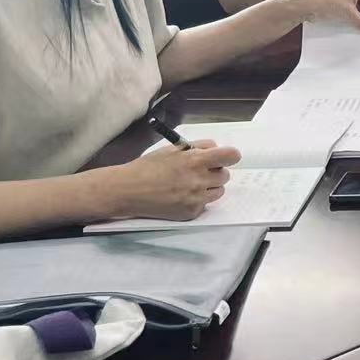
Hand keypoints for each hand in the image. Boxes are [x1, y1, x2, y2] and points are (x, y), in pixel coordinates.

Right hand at [106, 140, 240, 220]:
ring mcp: (196, 198)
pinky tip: (180, 196)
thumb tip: (216, 149)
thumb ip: (197, 147)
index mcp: (195, 160)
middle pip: (225, 175)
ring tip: (188, 184)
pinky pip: (205, 204)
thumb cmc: (148, 167)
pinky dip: (197, 200)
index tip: (224, 158)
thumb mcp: (173, 149)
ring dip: (209, 187)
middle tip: (198, 172)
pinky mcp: (191, 212)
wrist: (128, 190)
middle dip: (214, 172)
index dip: (229, 156)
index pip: (231, 156)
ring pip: (219, 191)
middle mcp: (199, 180)